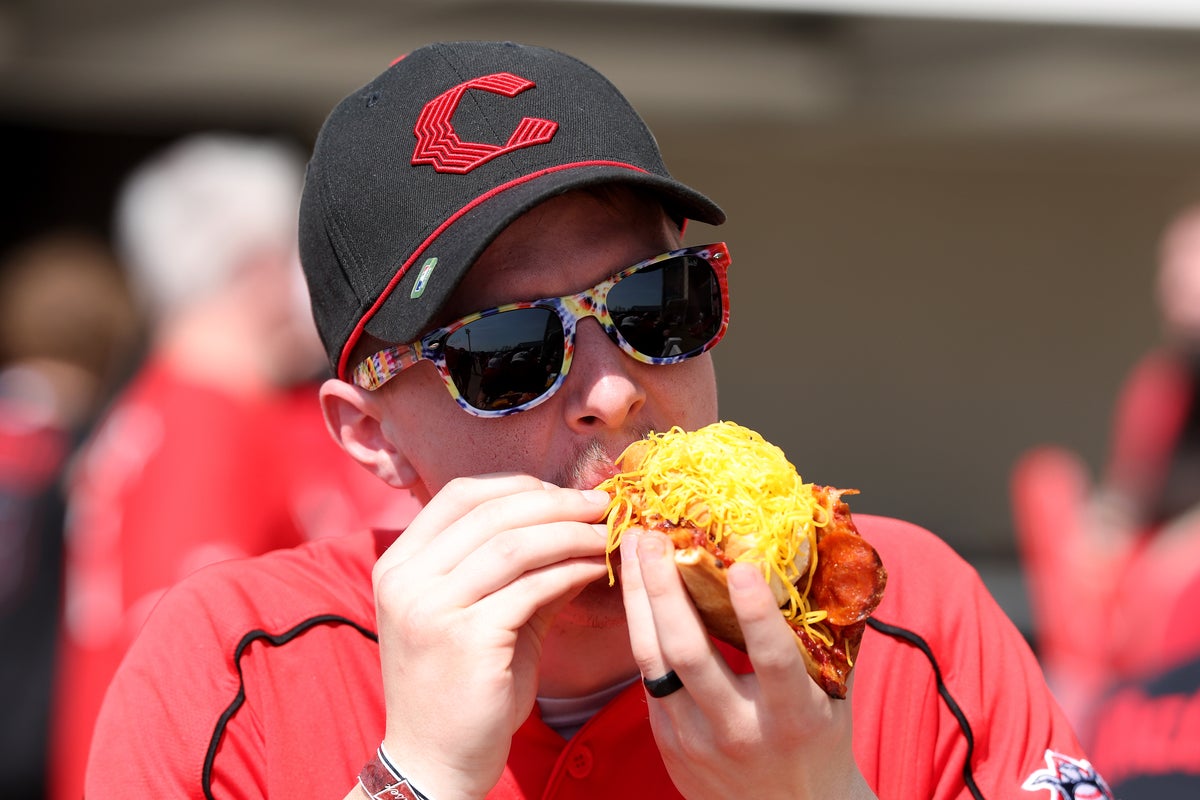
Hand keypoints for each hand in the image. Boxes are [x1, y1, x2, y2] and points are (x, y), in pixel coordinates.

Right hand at [372, 474, 610, 798]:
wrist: (436, 761)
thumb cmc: (462, 686)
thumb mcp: (478, 613)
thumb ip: (516, 568)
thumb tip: (574, 522)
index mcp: (400, 564)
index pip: (460, 494)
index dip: (518, 485)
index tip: (563, 492)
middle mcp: (406, 580)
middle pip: (492, 511)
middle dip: (556, 502)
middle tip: (601, 505)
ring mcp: (431, 608)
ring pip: (515, 544)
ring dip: (570, 533)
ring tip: (606, 534)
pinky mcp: (467, 638)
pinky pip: (532, 587)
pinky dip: (571, 571)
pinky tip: (596, 570)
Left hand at [621, 530, 876, 799]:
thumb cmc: (818, 743)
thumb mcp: (832, 697)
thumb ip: (823, 638)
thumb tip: (827, 559)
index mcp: (792, 717)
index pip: (773, 660)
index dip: (757, 612)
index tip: (742, 564)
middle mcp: (739, 730)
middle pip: (689, 653)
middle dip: (665, 589)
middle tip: (655, 536)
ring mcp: (695, 740)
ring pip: (654, 661)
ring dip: (639, 598)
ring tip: (633, 546)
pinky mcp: (667, 742)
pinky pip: (647, 677)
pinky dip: (640, 628)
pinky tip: (636, 589)